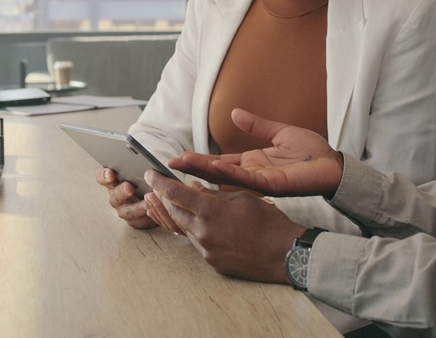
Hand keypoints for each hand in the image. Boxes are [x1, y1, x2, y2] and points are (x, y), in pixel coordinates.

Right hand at [97, 168, 155, 228]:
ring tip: (147, 202)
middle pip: (115, 195)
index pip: (102, 178)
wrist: (156, 194)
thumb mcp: (143, 168)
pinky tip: (154, 211)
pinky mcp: (135, 221)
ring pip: (127, 211)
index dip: (104, 176)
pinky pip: (138, 221)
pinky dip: (146, 217)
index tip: (110, 173)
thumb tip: (145, 163)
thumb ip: (139, 164)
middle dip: (122, 191)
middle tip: (130, 188)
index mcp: (113, 180)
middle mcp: (116, 196)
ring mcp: (124, 209)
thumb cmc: (147, 178)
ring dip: (137, 207)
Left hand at [146, 171, 303, 283]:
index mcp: (210, 212)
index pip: (175, 193)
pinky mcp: (212, 262)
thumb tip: (195, 189)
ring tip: (157, 205)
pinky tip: (188, 221)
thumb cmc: (269, 222)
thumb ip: (215, 194)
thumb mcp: (242, 197)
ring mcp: (206, 250)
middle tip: (153, 188)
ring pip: (181, 229)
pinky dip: (188, 228)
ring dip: (170, 215)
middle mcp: (203, 232)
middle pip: (173, 212)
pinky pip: (195, 242)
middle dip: (161, 198)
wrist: (285, 254)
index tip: (150, 174)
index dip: (159, 182)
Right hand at [167, 108, 344, 196]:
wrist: (334, 164)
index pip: (219, 162)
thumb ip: (257, 125)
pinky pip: (247, 179)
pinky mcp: (273, 184)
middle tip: (169, 163)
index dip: (198, 160)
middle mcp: (252, 174)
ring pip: (226, 176)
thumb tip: (234, 113)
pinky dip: (230, 173)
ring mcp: (261, 181)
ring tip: (183, 164)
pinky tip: (215, 167)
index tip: (177, 157)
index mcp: (252, 163)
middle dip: (193, 166)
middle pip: (216, 171)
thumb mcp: (280, 133)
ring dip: (204, 170)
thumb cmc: (312, 152)